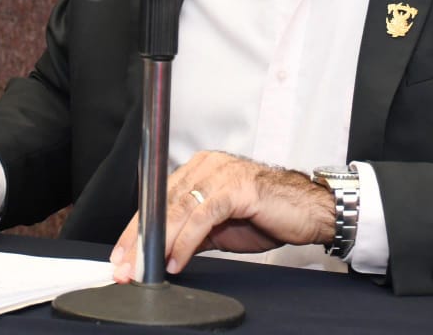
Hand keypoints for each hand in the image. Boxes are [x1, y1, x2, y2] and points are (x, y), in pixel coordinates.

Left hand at [110, 151, 334, 281]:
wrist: (310, 212)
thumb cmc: (270, 215)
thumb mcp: (221, 227)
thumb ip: (192, 232)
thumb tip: (162, 252)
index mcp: (201, 169)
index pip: (158, 199)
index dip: (136, 229)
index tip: (121, 256)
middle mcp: (208, 165)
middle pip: (162, 203)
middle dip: (139, 238)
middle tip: (125, 267)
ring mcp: (223, 173)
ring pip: (179, 208)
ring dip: (158, 242)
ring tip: (146, 267)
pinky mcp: (238, 188)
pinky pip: (203, 216)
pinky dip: (186, 241)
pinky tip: (177, 259)